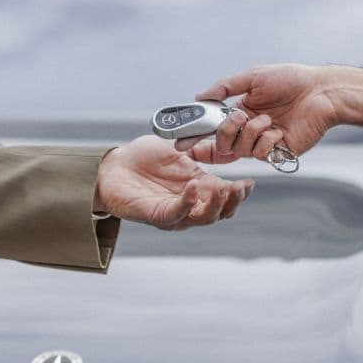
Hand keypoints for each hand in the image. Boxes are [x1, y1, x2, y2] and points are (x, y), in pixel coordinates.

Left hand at [95, 135, 254, 229]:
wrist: (113, 166)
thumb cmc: (142, 159)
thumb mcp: (179, 151)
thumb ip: (201, 152)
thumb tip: (225, 143)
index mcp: (198, 188)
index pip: (225, 197)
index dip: (240, 192)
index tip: (249, 182)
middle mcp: (189, 204)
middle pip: (219, 213)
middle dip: (233, 202)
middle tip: (240, 188)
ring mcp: (173, 212)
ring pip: (202, 219)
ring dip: (216, 206)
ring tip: (224, 189)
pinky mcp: (155, 215)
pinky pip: (175, 214)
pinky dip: (187, 202)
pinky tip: (194, 187)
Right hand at [188, 64, 338, 165]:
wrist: (321, 91)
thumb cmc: (291, 80)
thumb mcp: (253, 77)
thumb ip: (224, 87)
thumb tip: (199, 96)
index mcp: (241, 113)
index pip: (213, 131)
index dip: (196, 139)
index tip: (181, 144)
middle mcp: (250, 131)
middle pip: (222, 145)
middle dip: (225, 132)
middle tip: (239, 116)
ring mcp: (264, 143)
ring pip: (240, 149)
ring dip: (251, 131)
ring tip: (268, 118)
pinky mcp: (279, 152)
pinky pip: (261, 153)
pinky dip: (267, 139)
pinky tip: (280, 130)